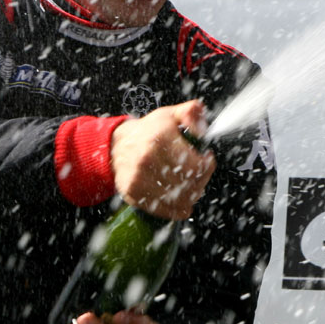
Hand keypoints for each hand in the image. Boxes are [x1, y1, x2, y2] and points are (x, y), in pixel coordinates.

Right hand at [111, 100, 215, 219]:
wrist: (117, 145)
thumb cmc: (149, 131)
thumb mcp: (170, 115)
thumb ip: (191, 113)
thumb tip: (202, 129)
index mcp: (160, 137)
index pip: (194, 165)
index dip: (207, 166)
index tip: (207, 161)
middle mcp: (147, 158)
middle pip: (187, 184)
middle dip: (200, 182)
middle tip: (200, 176)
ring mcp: (138, 178)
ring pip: (176, 199)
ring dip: (190, 197)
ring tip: (192, 189)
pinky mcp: (132, 193)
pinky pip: (160, 209)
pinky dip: (175, 210)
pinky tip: (183, 204)